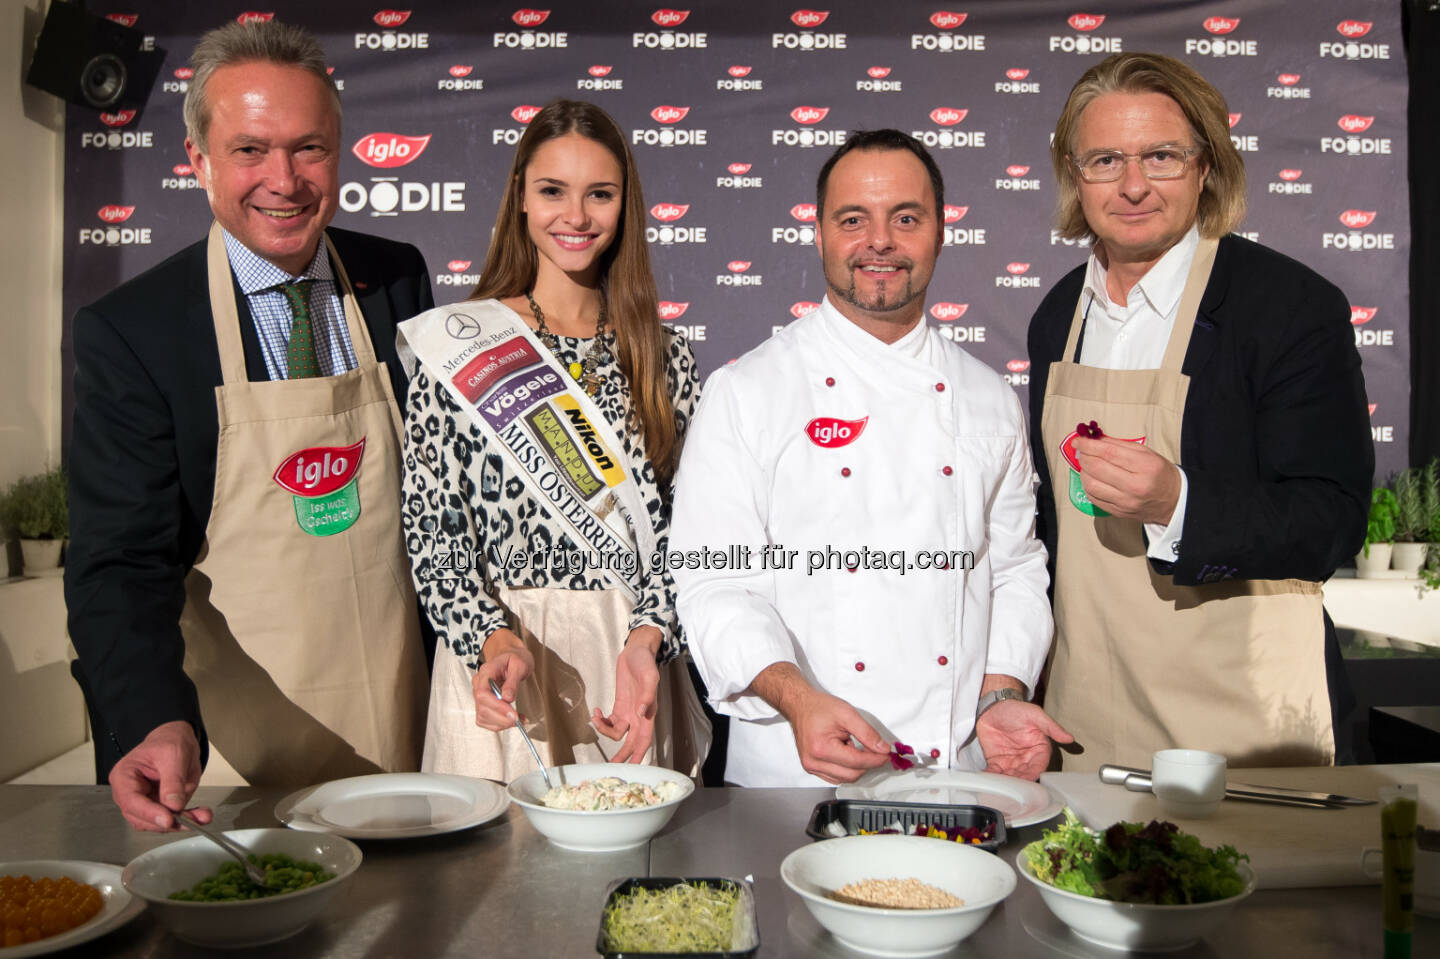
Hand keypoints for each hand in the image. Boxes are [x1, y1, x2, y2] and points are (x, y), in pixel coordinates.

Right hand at [108, 720, 210, 831]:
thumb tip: (173, 805)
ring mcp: (144, 801)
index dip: (149, 813)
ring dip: (179, 823)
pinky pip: (171, 818)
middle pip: (142, 817)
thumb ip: (173, 781)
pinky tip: (201, 816)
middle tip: (190, 820)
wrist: (178, 739)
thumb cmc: (169, 741)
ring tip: (200, 817)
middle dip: (167, 821)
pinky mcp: (159, 806)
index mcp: (124, 776)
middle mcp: (130, 792)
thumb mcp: (174, 755)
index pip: (131, 801)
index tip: (168, 819)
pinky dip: (186, 819)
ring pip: (157, 822)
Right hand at [471, 628, 534, 730]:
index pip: (482, 693)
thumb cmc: (516, 659)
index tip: (513, 714)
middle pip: (482, 708)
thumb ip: (513, 681)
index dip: (496, 706)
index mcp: (486, 672)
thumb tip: (507, 698)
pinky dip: (499, 724)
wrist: (512, 657)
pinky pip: (486, 719)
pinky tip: (512, 720)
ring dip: (501, 723)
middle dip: (501, 718)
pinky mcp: (484, 703)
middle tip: (519, 719)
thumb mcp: (520, 665)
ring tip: (519, 720)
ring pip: (483, 716)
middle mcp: (479, 684)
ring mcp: (479, 695)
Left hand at [593, 627, 661, 762]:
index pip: (644, 739)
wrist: (636, 651)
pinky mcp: (619, 704)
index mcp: (648, 712)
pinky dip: (602, 720)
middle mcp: (638, 716)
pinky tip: (596, 712)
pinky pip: (610, 720)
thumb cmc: (646, 663)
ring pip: (617, 732)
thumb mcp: (650, 676)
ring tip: (595, 719)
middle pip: (630, 742)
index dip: (639, 754)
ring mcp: (628, 711)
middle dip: (621, 755)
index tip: (633, 768)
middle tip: (610, 766)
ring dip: (605, 731)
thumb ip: (647, 696)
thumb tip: (642, 713)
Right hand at [786, 689, 891, 783]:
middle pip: (852, 774)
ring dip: (856, 766)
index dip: (876, 759)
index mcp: (822, 749)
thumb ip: (867, 733)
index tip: (887, 755)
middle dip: (868, 763)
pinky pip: (836, 777)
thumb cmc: (818, 707)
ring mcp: (811, 767)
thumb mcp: (847, 714)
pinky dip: (846, 768)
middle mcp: (814, 762)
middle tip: (876, 750)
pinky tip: (845, 753)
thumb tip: (882, 748)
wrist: (799, 706)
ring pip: (845, 778)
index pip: (857, 762)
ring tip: (853, 745)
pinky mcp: (811, 768)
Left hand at [975, 700, 1073, 779]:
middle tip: (1011, 786)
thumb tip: (1069, 738)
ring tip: (999, 785)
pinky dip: (992, 778)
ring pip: (1010, 777)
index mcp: (1040, 750)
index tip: (1028, 779)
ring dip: (1005, 782)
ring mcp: (1011, 762)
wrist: (993, 706)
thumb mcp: (1035, 715)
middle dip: (1018, 782)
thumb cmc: (1016, 709)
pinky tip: (987, 780)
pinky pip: (995, 773)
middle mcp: (1027, 759)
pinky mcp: (997, 762)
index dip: (1033, 774)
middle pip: (1024, 775)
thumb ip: (1051, 727)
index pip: (1039, 766)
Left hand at [1074, 436, 1181, 524]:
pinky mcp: (1119, 512)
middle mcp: (1135, 485)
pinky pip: (1094, 498)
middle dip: (1084, 457)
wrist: (1174, 501)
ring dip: (1083, 472)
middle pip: (1097, 468)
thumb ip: (1118, 445)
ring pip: (1091, 485)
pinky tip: (1091, 479)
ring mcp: (1125, 501)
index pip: (1108, 453)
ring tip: (1086, 465)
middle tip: (1081, 451)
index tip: (1078, 441)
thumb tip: (1094, 439)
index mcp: (1145, 466)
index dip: (1089, 445)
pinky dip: (1087, 486)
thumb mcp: (1146, 453)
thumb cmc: (1159, 474)